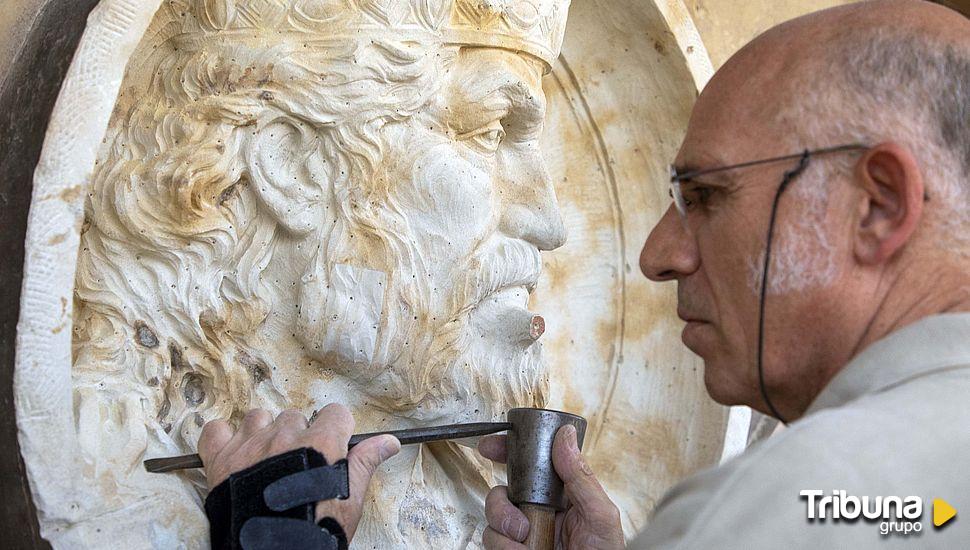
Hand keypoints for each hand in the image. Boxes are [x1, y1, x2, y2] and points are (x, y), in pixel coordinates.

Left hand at [198, 404, 400, 540]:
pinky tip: (233, 451)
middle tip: (295, 464)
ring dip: (263, 432)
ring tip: (265, 459)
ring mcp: (250, 445)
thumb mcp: (349, 501)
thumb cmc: (315, 532)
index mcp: (321, 444)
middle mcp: (285, 436)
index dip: (334, 430)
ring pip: (258, 417)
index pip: (335, 413)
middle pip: (295, 417)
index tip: (330, 447)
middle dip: (297, 435)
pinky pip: (216, 430)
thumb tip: (388, 442)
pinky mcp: (220, 460)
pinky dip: (223, 437)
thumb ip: (365, 464)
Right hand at [478, 425, 623, 549]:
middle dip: (501, 504)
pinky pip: (492, 542)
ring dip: (506, 533)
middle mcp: (538, 513)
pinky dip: (506, 549)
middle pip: (501, 492)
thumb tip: (564, 437)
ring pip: (493, 520)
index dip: (507, 452)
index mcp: (560, 495)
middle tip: (520, 524)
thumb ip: (580, 476)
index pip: (529, 466)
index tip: (490, 446)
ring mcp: (524, 535)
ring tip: (529, 546)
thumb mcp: (601, 515)